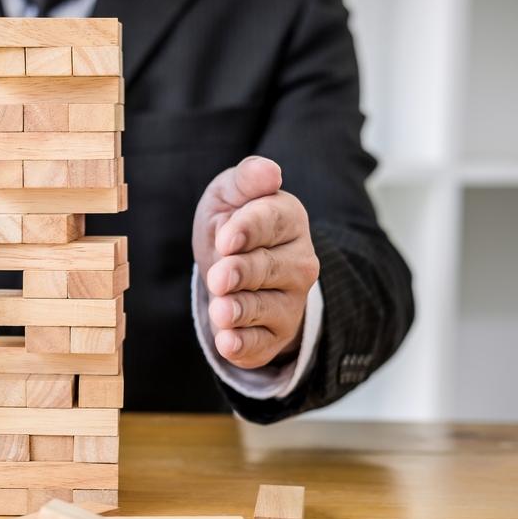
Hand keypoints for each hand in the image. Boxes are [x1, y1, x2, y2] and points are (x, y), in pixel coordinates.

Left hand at [192, 156, 319, 368]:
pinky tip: (226, 343)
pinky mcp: (275, 334)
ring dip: (242, 310)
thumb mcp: (230, 194)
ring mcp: (291, 300)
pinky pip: (262, 343)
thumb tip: (270, 172)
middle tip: (218, 277)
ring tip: (220, 311)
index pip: (273, 221)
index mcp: (289, 219)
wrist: (230, 269)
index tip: (226, 238)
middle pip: (271, 268)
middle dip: (243, 273)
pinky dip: (243, 346)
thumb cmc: (230, 225)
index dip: (249, 230)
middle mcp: (299, 262)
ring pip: (268, 307)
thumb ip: (247, 179)